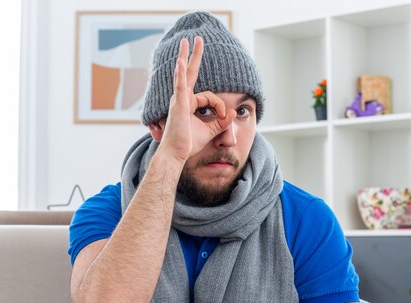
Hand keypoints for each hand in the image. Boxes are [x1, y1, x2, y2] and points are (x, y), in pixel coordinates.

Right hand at [157, 36, 236, 163]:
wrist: (177, 154)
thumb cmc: (188, 143)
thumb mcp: (210, 130)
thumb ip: (222, 121)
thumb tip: (234, 113)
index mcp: (189, 104)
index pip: (209, 96)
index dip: (220, 106)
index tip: (224, 117)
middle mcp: (182, 99)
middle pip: (191, 73)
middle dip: (195, 55)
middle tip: (198, 39)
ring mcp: (179, 100)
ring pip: (185, 75)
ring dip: (186, 56)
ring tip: (187, 41)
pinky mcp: (178, 105)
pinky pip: (180, 86)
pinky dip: (181, 74)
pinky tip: (181, 62)